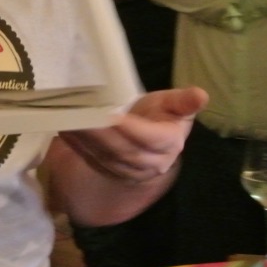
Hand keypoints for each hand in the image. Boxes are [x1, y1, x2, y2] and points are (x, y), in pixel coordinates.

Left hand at [58, 87, 207, 184]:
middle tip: (81, 114)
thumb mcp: (174, 105)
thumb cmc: (161, 116)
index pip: (150, 138)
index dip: (132, 128)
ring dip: (85, 139)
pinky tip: (65, 130)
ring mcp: (128, 170)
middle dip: (100, 133)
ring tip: (68, 119)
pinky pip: (91, 159)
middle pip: (122, 149)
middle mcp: (150, 162)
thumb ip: (184, 101)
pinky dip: (77, 145)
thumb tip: (201, 95)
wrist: (150, 143)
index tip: (113, 115)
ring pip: (104, 155)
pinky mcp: (110, 172)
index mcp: (168, 143)